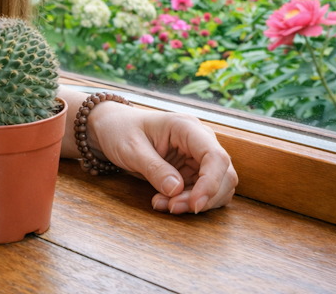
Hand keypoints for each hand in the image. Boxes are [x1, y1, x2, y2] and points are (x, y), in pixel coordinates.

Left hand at [85, 96, 237, 213]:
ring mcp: (198, 156)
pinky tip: (165, 203)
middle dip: (203, 197)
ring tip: (162, 205)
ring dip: (195, 202)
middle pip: (223, 174)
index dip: (211, 183)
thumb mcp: (131, 149)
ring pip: (217, 187)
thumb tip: (176, 190)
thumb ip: (154, 168)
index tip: (194, 205)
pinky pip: (203, 191)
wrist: (112, 128)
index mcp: (186, 127)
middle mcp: (200, 140)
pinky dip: (189, 202)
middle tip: (171, 208)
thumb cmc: (120, 131)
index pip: (215, 156)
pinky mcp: (193, 170)